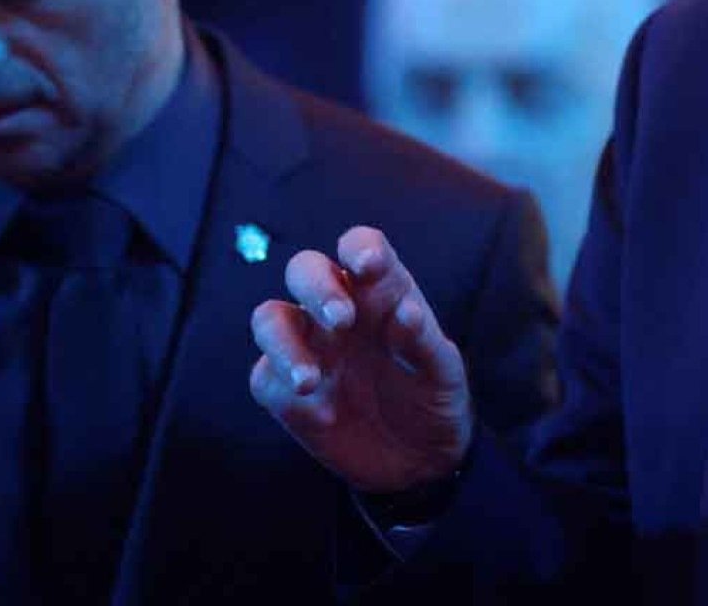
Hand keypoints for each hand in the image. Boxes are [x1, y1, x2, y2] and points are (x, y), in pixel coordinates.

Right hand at [250, 226, 473, 493]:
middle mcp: (338, 311)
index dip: (359, 248)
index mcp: (379, 292)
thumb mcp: (442, 371)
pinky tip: (323, 415)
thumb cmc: (433, 396)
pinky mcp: (287, 392)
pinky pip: (265, 378)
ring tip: (311, 380)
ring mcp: (308, 348)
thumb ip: (423, 341)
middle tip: (341, 320)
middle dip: (316, 287)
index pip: (360, 248)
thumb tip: (405, 312)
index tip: (366, 265)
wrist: (419, 459)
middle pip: (304, 270)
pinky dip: (284, 391)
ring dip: (283, 341)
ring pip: (270, 318)